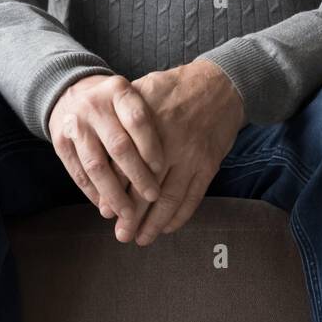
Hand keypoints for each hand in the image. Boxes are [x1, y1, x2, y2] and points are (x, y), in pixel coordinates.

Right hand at [48, 73, 165, 238]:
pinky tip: (107, 206)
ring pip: (96, 166)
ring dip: (114, 194)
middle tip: (152, 195)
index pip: (138, 120)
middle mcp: (94, 105)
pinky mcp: (59, 142)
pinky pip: (79, 174)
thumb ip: (147, 122)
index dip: (150, 147)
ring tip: (129, 213)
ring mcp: (74, 124)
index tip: (161, 169)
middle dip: (137, 176)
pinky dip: (94, 194)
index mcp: (117, 90)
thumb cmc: (113, 103)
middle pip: (118, 146)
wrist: (69, 93)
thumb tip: (165, 165)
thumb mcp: (130, 98)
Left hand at [102, 59, 244, 247]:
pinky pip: (192, 197)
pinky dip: (179, 216)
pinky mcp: (209, 163)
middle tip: (120, 234)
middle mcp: (167, 142)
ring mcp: (191, 155)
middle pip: (144, 187)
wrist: (221, 83)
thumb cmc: (176, 87)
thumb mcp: (145, 90)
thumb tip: (100, 147)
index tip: (104, 211)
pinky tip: (167, 227)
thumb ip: (123, 117)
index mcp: (146, 125)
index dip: (113, 191)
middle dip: (130, 216)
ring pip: (169, 198)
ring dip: (154, 223)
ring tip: (141, 238)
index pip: (123, 165)